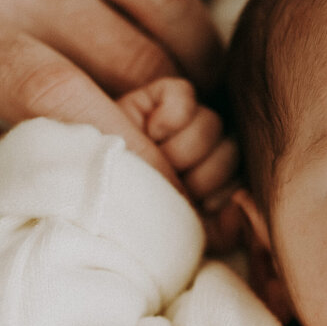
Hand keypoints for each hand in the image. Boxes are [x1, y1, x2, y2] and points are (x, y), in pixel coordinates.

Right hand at [118, 76, 240, 249]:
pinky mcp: (159, 97)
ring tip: (155, 160)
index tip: (193, 205)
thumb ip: (220, 228)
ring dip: (183, 148)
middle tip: (171, 183)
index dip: (221, 194)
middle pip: (232, 149)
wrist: (84, 202)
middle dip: (202, 175)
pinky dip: (170, 115)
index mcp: (206, 181)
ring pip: (213, 122)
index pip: (239, 179)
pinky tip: (148, 132)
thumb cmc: (128, 218)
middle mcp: (196, 150)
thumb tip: (242, 206)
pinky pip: (185, 94)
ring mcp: (179, 122)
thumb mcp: (180, 231)